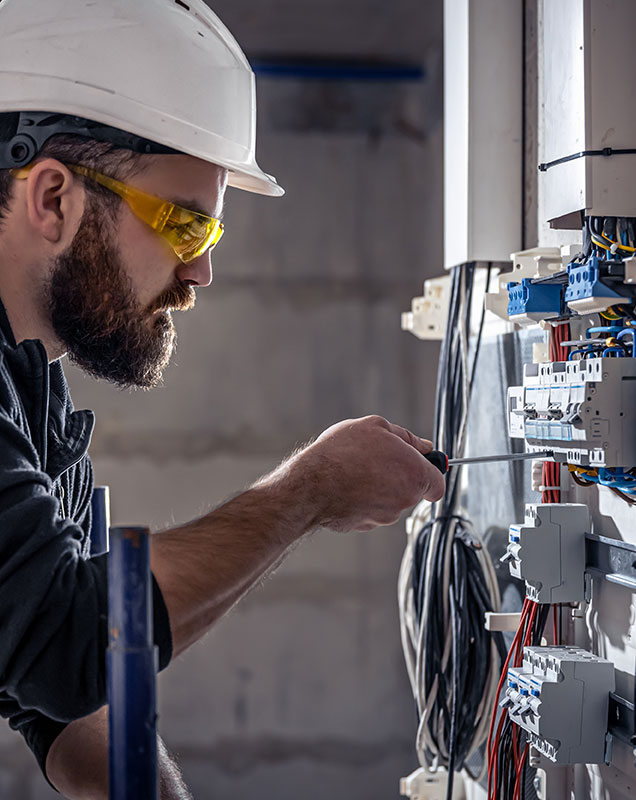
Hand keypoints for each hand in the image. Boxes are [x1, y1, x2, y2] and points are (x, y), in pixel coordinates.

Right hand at [295, 415, 444, 531]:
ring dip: (379, 487)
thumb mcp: (376, 427)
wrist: (312, 484)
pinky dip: (362, 500)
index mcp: (415, 474)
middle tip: (376, 459)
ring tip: (355, 470)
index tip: (418, 465)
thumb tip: (423, 446)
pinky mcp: (365, 525)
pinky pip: (370, 510)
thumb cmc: (343, 453)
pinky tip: (346, 485)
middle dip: (399, 476)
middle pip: (412, 490)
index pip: (438, 483)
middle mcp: (404, 500)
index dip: (429, 473)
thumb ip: (407, 437)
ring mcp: (385, 516)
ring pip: (390, 501)